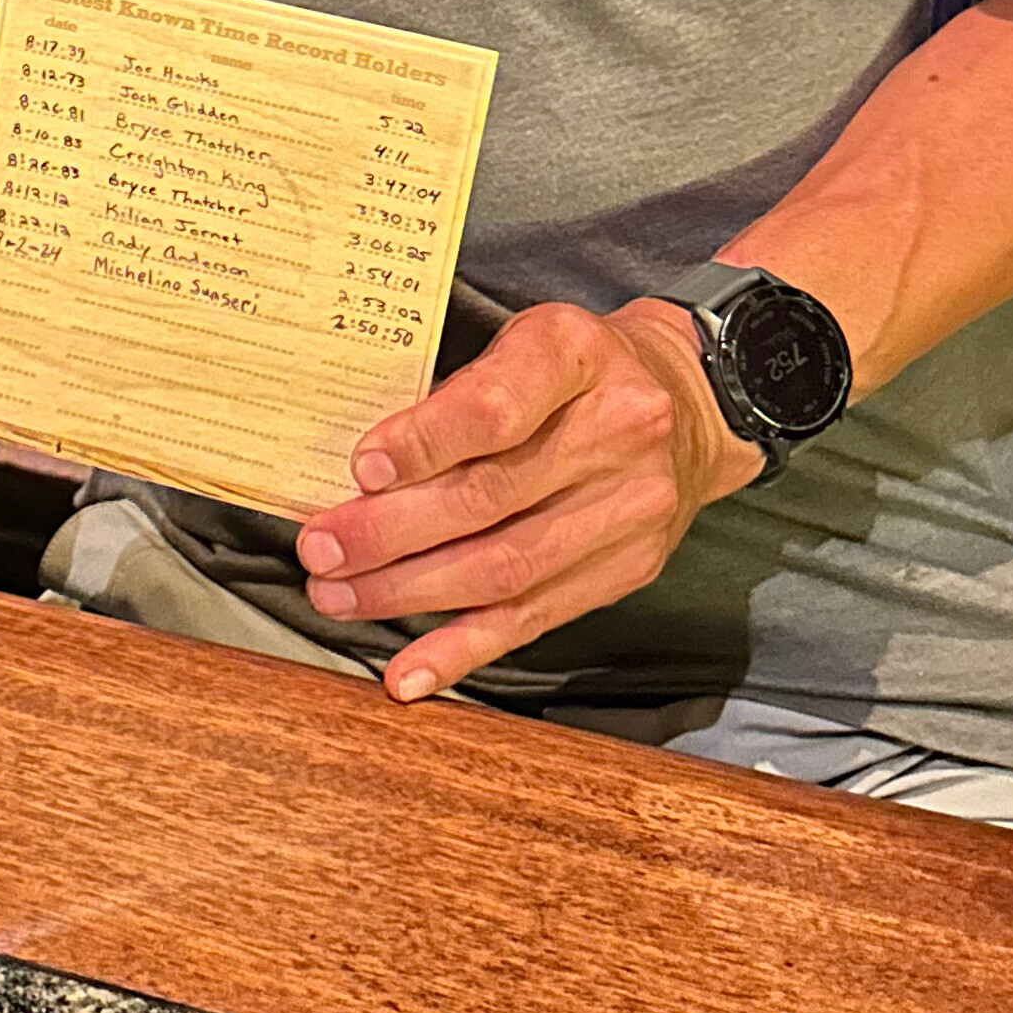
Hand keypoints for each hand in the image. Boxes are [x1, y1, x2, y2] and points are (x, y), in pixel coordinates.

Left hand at [291, 299, 762, 702]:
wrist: (690, 406)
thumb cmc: (579, 370)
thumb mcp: (525, 339)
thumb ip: (459, 391)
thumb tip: (367, 471)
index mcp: (578, 354)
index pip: (495, 409)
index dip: (423, 444)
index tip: (362, 469)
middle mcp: (617, 432)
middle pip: (490, 499)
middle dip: (391, 533)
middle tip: (322, 550)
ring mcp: (629, 510)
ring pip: (504, 568)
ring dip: (410, 593)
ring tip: (341, 596)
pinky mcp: (624, 570)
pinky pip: (532, 618)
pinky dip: (462, 650)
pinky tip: (410, 672)